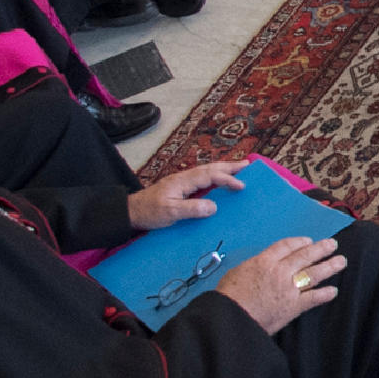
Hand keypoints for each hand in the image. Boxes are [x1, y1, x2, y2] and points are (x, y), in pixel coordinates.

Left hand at [124, 157, 250, 230]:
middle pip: (210, 168)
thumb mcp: (170, 213)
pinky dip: (214, 175)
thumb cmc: (149, 212)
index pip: (210, 176)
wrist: (130, 212)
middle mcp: (184, 178)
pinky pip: (202, 178)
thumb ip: (192, 208)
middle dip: (229, 166)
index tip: (241, 186)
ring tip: (238, 168)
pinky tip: (218, 179)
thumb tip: (214, 206)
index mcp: (183, 181)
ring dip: (223, 169)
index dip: (227, 179)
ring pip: (206, 171)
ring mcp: (181, 181)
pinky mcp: (179, 187)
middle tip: (248, 165)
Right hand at [219, 235, 346, 333]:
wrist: (231, 319)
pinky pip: (313, 298)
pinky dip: (325, 294)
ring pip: (314, 273)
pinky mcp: (293, 307)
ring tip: (341, 261)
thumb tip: (262, 266)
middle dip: (321, 248)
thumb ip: (254, 267)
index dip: (300, 242)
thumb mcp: (237, 272)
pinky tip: (333, 291)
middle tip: (333, 244)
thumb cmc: (228, 297)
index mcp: (264, 261)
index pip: (287, 246)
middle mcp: (280, 271)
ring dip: (330, 266)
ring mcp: (289, 289)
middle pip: (305, 256)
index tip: (308, 241)